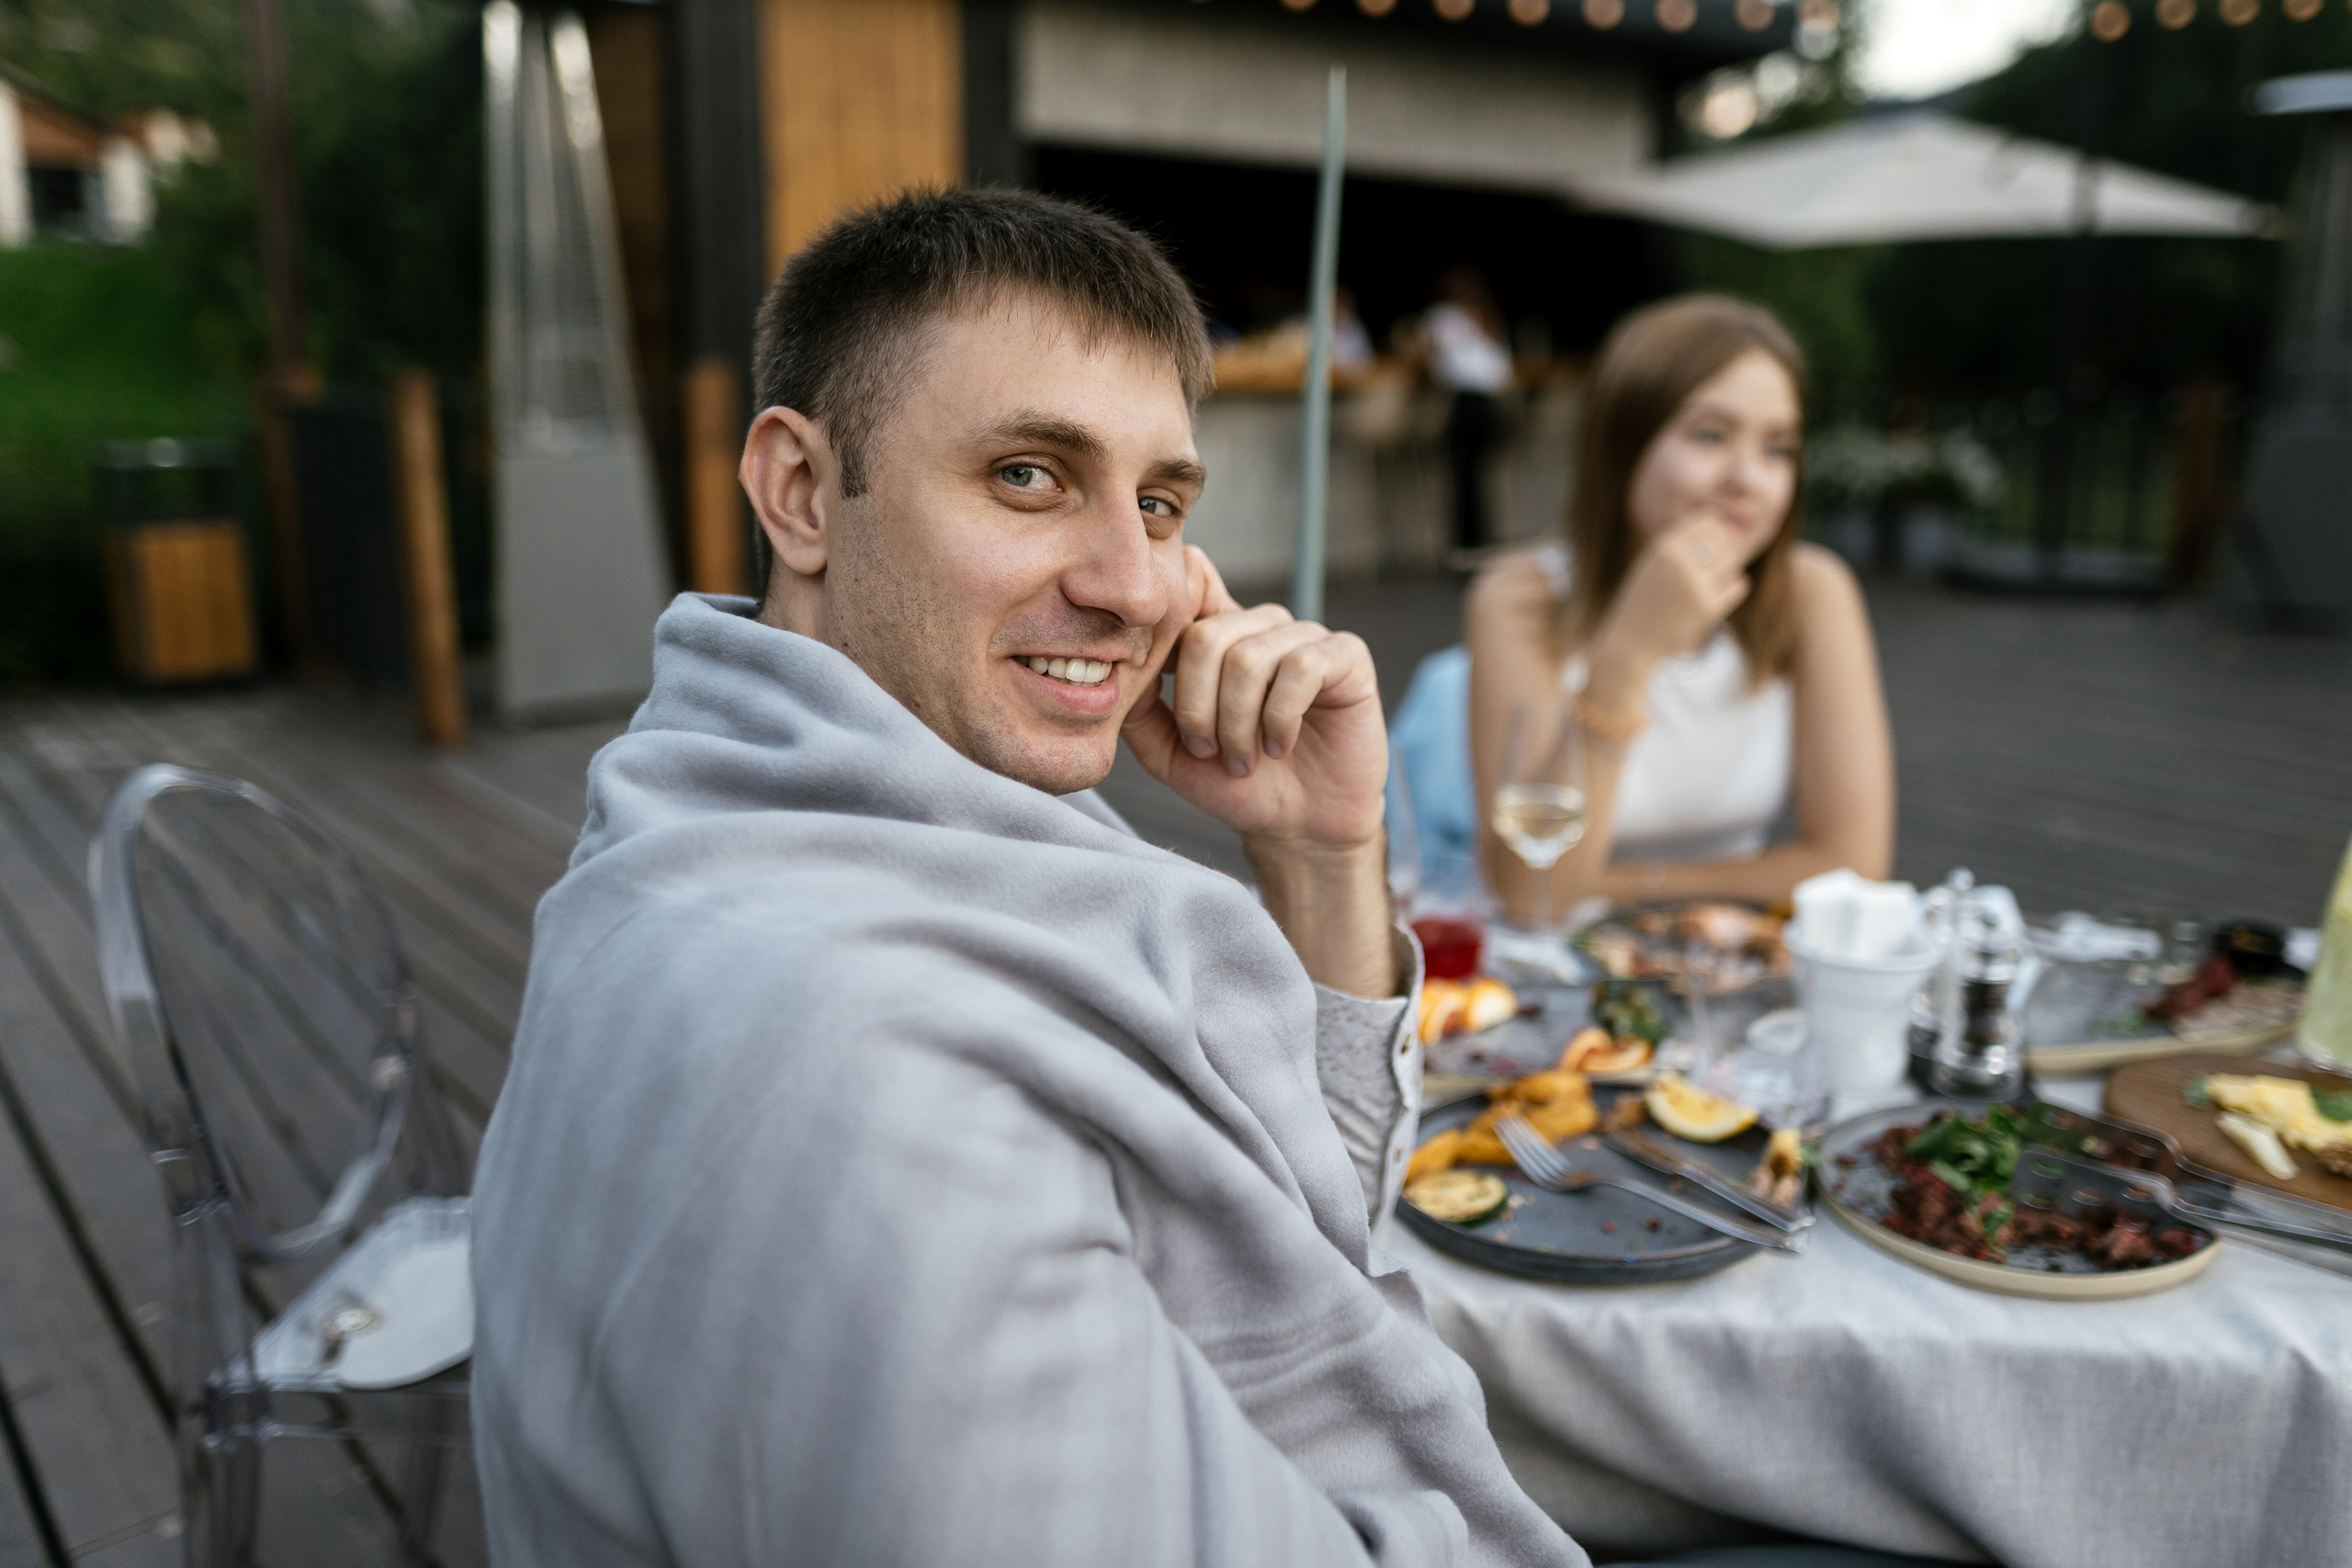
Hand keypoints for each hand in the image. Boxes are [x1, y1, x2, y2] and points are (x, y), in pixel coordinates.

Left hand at [1121, 547, 1385, 848]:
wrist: (1299, 824)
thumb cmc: (1238, 784)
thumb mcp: (1170, 753)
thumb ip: (1140, 709)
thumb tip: (1122, 666)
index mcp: (1219, 636)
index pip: (1191, 584)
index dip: (1168, 623)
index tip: (1160, 682)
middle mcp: (1261, 626)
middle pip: (1205, 637)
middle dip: (1198, 707)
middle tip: (1210, 752)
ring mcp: (1305, 636)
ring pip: (1249, 658)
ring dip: (1238, 723)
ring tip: (1245, 760)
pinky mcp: (1345, 655)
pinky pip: (1300, 667)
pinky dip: (1280, 718)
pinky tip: (1279, 746)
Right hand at [1593, 514, 1752, 671]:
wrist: (1631, 643)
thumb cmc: (1643, 602)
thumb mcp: (1654, 564)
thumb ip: (1680, 544)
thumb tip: (1716, 523)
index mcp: (1664, 547)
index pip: (1707, 521)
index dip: (1715, 531)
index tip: (1710, 547)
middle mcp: (1679, 562)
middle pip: (1724, 539)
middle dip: (1724, 551)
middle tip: (1713, 568)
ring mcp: (1695, 585)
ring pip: (1732, 563)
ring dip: (1727, 572)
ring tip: (1710, 584)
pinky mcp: (1708, 608)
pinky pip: (1738, 586)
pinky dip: (1733, 589)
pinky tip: (1719, 595)